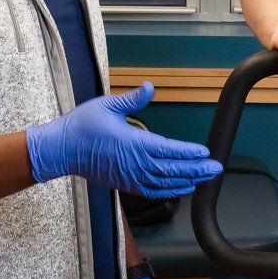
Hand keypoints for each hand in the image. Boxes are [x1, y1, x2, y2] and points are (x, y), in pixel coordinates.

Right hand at [26, 83, 221, 197]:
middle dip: (197, 169)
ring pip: (165, 183)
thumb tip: (149, 87)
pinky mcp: (125, 184)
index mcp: (133, 143)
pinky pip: (152, 191)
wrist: (61, 149)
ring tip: (204, 178)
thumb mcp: (107, 105)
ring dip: (187, 181)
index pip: (168, 149)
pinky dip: (169, 191)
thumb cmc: (82, 126)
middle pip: (172, 169)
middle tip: (216, 168)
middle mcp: (135, 163)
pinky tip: (182, 188)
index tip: (204, 152)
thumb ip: (132, 99)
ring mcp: (130, 176)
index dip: (189, 153)